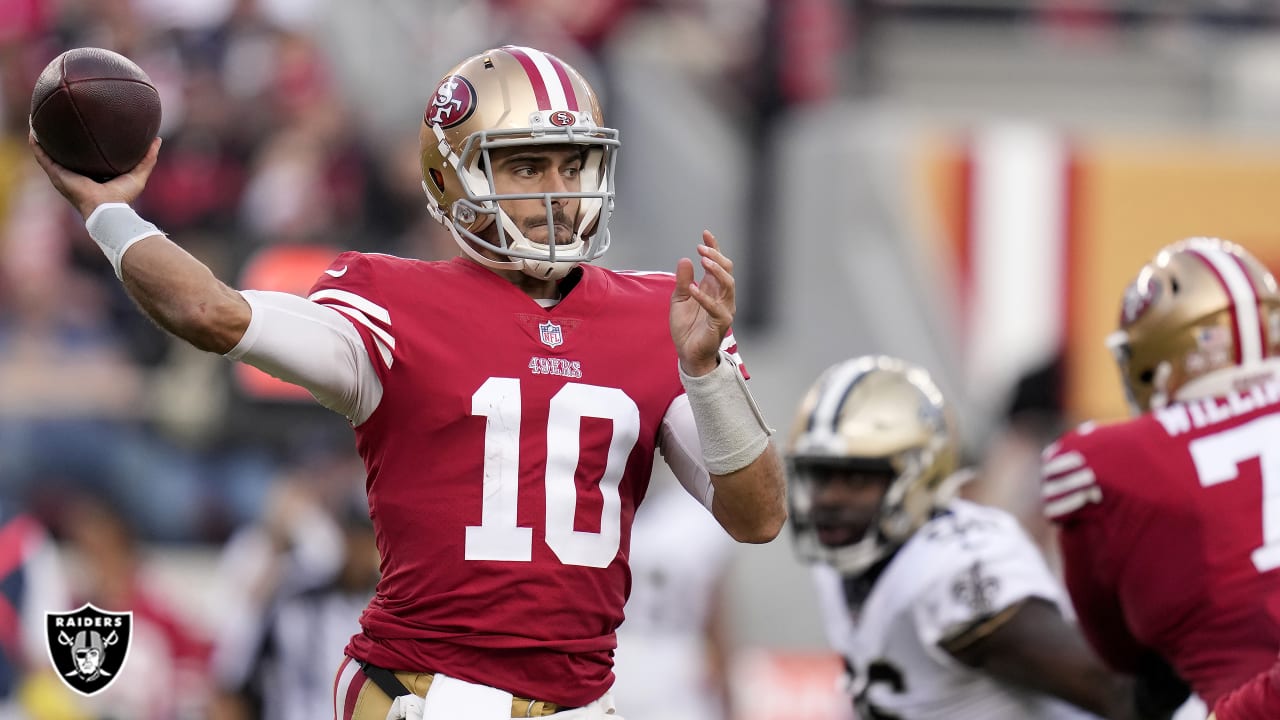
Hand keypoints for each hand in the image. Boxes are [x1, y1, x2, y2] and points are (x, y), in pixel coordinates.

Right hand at [28, 133, 160, 218]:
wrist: (106, 209)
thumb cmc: (122, 197)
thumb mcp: (138, 174)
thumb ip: (147, 158)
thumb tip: (157, 140)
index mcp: (92, 175)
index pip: (84, 159)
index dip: (82, 146)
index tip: (82, 130)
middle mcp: (75, 175)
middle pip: (64, 155)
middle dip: (59, 140)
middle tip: (58, 122)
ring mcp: (63, 175)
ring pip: (49, 154)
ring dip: (42, 140)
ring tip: (38, 122)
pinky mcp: (56, 175)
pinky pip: (42, 158)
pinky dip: (36, 145)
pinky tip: (33, 132)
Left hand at [670, 230, 734, 376]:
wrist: (688, 353)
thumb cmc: (686, 327)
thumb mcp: (679, 299)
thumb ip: (683, 281)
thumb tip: (685, 260)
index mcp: (713, 288)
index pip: (718, 264)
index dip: (714, 248)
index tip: (706, 234)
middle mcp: (722, 296)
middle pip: (727, 270)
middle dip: (716, 256)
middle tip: (701, 249)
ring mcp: (724, 308)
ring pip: (728, 284)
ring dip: (717, 271)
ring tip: (703, 262)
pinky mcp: (721, 322)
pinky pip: (716, 307)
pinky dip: (705, 297)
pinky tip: (693, 289)